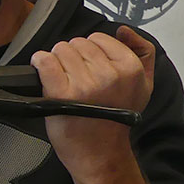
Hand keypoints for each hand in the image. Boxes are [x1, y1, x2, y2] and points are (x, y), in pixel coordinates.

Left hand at [29, 26, 154, 180]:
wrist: (99, 153)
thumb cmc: (115, 121)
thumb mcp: (143, 86)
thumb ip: (142, 52)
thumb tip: (123, 30)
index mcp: (130, 69)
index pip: (99, 38)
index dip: (90, 51)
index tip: (89, 67)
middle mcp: (108, 74)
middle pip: (77, 43)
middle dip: (73, 57)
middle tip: (75, 78)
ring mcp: (84, 83)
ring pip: (60, 50)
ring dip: (57, 62)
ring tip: (64, 81)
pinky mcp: (60, 92)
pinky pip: (45, 60)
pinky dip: (40, 63)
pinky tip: (45, 74)